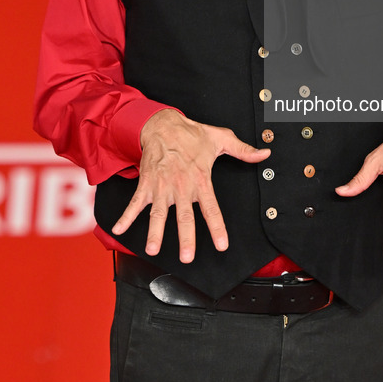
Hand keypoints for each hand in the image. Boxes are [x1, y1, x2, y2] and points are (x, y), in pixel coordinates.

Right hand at [112, 109, 269, 262]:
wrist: (163, 124)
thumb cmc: (191, 134)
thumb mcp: (220, 139)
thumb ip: (242, 149)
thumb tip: (263, 153)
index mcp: (200, 179)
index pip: (212, 208)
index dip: (217, 227)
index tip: (221, 245)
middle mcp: (181, 186)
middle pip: (184, 217)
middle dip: (185, 238)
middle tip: (186, 256)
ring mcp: (162, 187)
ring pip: (159, 214)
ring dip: (155, 232)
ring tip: (153, 249)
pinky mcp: (146, 184)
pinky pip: (135, 203)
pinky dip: (126, 216)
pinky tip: (119, 230)